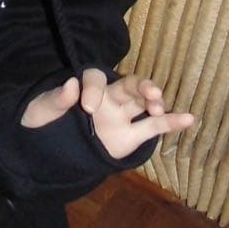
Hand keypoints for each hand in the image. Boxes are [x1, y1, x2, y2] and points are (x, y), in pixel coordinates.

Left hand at [21, 69, 194, 159]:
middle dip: (140, 86)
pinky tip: (188, 118)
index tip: (86, 108)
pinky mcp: (130, 135)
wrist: (46, 148)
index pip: (93, 79)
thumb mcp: (39, 110)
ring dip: (153, 100)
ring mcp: (121, 115)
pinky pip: (153, 127)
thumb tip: (70, 84)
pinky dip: (171, 122)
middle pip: (128, 85)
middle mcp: (107, 97)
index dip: (92, 89)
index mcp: (84, 88)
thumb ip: (55, 100)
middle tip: (149, 93)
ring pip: (143, 102)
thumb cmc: (40, 122)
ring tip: (158, 106)